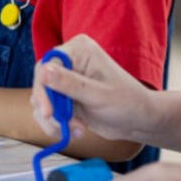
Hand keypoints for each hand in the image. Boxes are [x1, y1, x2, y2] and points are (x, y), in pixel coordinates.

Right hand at [30, 35, 155, 141]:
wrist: (138, 121)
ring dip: (54, 120)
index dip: (42, 89)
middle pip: (41, 83)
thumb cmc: (127, 102)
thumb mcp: (98, 95)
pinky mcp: (64, 97)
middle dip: (49, 109)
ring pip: (41, 100)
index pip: (47, 65)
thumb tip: (43, 71)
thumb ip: (70, 84)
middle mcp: (69, 61)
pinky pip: (48, 111)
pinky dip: (57, 124)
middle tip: (62, 125)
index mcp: (78, 50)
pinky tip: (77, 130)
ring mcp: (65, 80)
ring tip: (77, 129)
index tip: (47, 112)